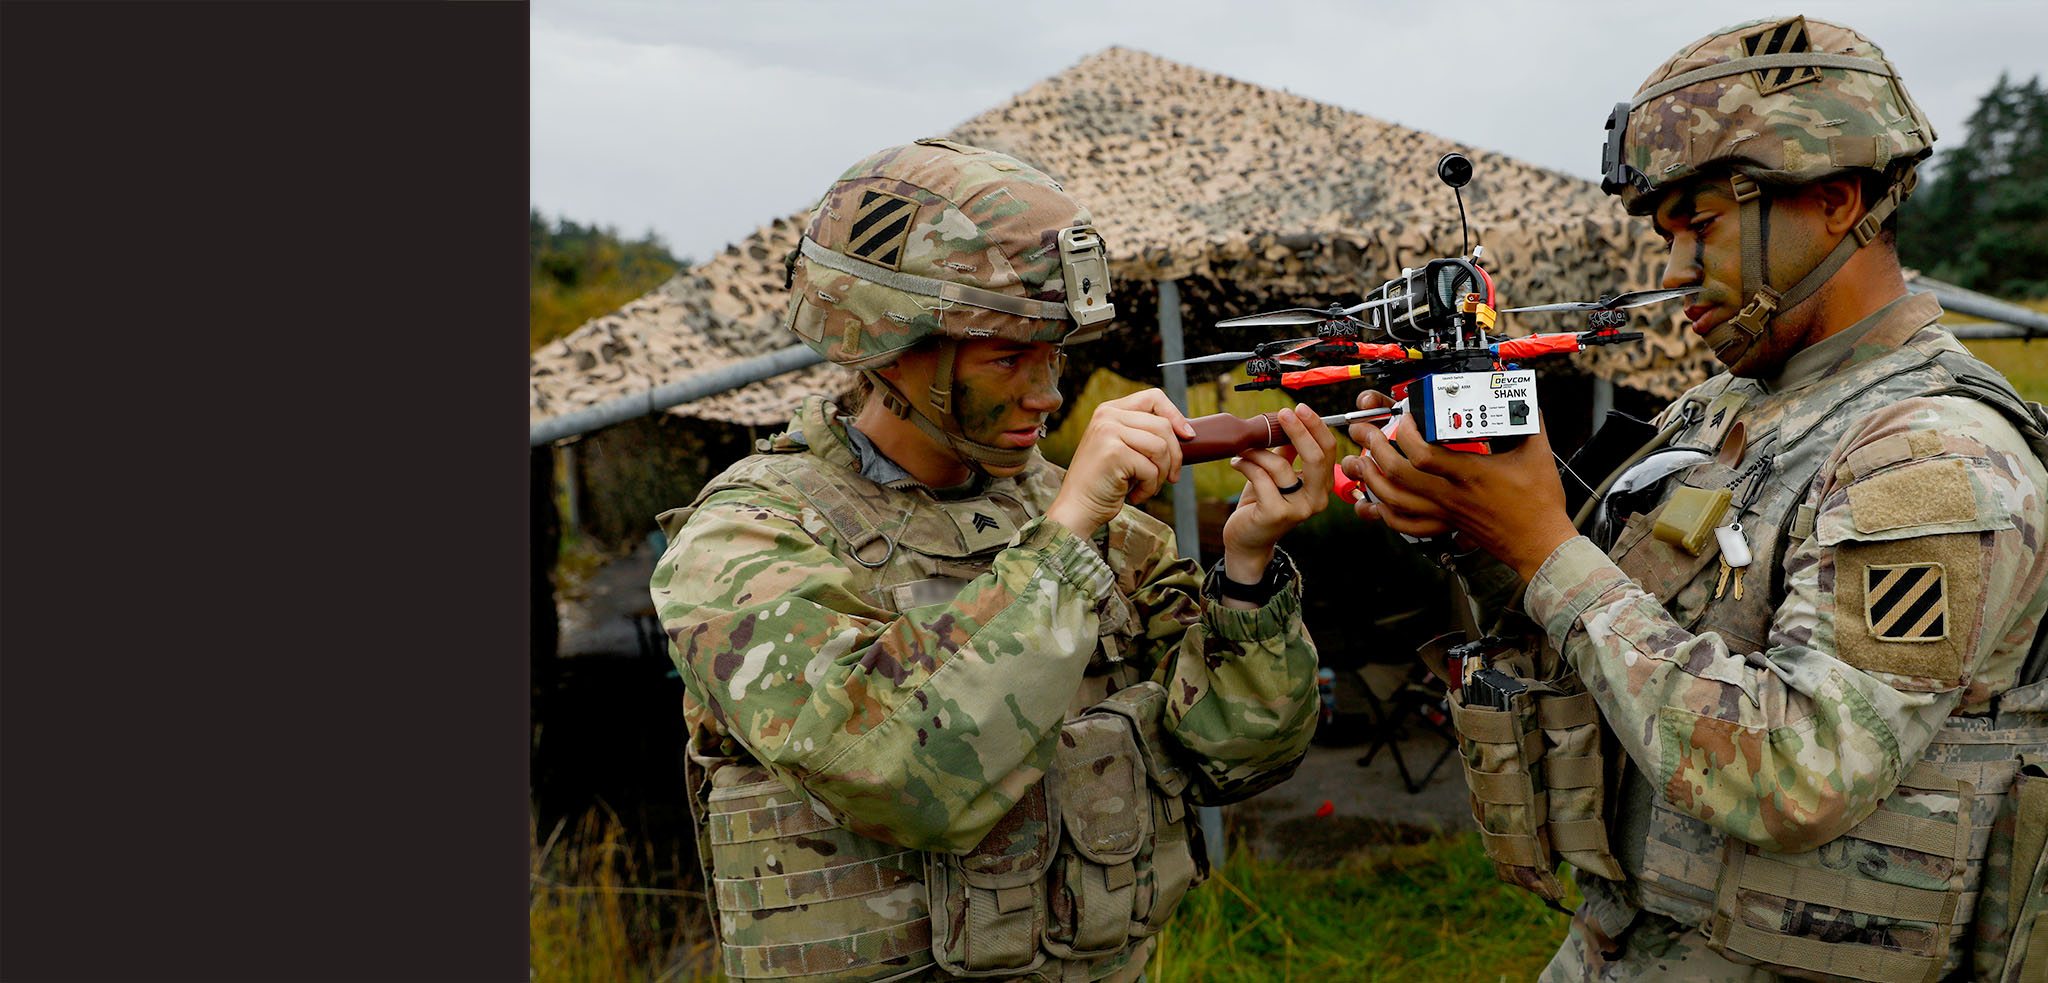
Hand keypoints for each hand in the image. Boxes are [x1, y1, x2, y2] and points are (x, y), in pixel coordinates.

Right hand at [1048, 388, 1193, 537]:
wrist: (1078, 508)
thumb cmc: (1105, 483)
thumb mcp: (1124, 449)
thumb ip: (1145, 435)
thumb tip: (1186, 432)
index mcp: (1109, 410)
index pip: (1153, 397)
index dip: (1175, 414)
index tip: (1188, 435)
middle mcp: (1107, 416)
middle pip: (1162, 425)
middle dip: (1174, 456)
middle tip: (1171, 477)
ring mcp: (1108, 432)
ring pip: (1161, 447)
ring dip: (1162, 474)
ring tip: (1149, 486)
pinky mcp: (1113, 453)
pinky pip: (1151, 469)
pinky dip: (1150, 488)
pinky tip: (1135, 495)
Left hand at [1220, 403, 1337, 584]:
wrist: (1247, 540)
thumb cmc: (1263, 503)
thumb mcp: (1278, 474)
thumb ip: (1287, 452)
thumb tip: (1288, 421)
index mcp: (1323, 486)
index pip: (1328, 450)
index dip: (1315, 426)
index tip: (1298, 408)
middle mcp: (1317, 499)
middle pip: (1316, 457)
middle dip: (1299, 430)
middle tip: (1283, 413)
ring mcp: (1298, 509)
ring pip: (1280, 465)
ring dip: (1257, 451)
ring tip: (1243, 450)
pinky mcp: (1276, 513)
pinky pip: (1261, 477)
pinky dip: (1246, 465)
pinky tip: (1236, 463)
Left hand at [1344, 404, 1577, 581]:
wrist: (1539, 543)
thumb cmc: (1539, 504)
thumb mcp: (1536, 454)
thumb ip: (1528, 422)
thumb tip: (1524, 399)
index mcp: (1469, 474)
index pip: (1423, 455)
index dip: (1406, 433)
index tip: (1404, 417)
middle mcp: (1450, 495)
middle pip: (1398, 475)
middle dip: (1374, 448)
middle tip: (1364, 430)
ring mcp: (1443, 512)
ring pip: (1394, 501)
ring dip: (1370, 479)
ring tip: (1357, 460)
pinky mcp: (1444, 525)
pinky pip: (1405, 524)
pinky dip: (1384, 513)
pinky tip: (1372, 501)